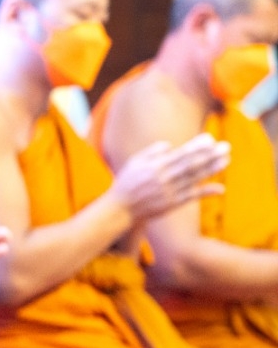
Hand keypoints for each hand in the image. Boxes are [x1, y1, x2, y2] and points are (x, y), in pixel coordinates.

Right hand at [109, 137, 228, 225]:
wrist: (121, 208)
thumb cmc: (128, 182)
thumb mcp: (135, 162)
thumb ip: (152, 152)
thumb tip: (171, 145)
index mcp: (156, 166)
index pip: (181, 154)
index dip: (197, 147)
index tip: (210, 139)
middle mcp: (165, 178)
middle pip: (191, 165)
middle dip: (210, 155)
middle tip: (225, 146)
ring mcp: (170, 191)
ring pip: (195, 178)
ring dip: (212, 169)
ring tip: (226, 160)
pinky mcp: (173, 204)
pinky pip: (193, 196)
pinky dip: (206, 192)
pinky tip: (221, 188)